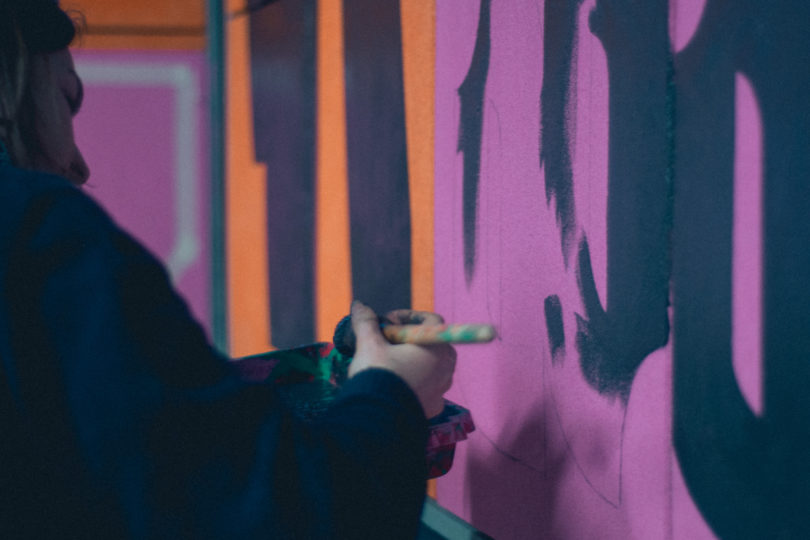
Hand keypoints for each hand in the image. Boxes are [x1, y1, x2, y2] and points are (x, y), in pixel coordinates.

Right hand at [348, 301, 456, 417]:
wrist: (378, 421)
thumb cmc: (378, 376)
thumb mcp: (369, 344)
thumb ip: (367, 322)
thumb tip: (359, 305)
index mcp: (437, 347)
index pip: (429, 320)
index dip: (406, 317)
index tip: (385, 323)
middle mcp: (446, 367)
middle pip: (431, 343)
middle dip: (408, 339)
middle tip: (384, 341)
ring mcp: (442, 389)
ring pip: (429, 365)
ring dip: (410, 359)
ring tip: (386, 362)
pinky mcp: (432, 407)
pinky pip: (426, 387)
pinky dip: (413, 381)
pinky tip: (394, 383)